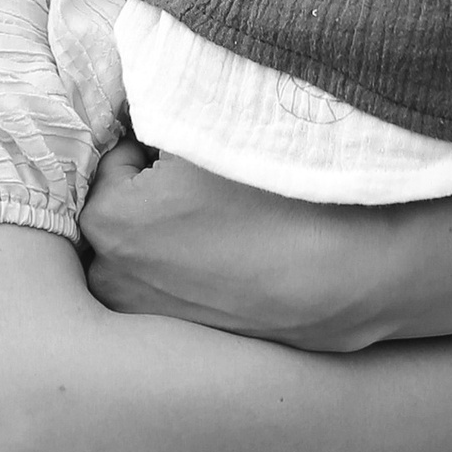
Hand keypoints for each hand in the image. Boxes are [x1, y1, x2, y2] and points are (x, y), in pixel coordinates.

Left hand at [80, 142, 365, 348]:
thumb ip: (157, 115)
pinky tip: (241, 256)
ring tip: (232, 222)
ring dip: (178, 231)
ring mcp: (148, 316)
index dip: (163, 146)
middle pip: (131, 206)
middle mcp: (111, 278)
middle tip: (215, 185)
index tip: (201, 152)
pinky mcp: (184, 338)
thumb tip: (147, 114)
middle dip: (161, 191)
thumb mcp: (206, 130)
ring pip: (154, 246)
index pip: (121, 157)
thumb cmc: (274, 197)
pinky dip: (200, 267)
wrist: (345, 276)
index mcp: (106, 221)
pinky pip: (181, 282)